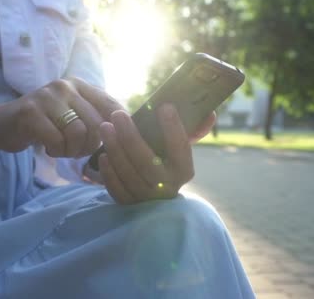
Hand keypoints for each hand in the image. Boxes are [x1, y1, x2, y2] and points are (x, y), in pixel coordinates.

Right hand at [0, 77, 122, 157]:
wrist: (1, 125)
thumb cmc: (42, 124)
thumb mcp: (70, 113)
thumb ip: (94, 116)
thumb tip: (127, 129)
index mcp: (79, 85)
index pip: (112, 105)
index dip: (118, 128)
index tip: (114, 144)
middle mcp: (65, 86)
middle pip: (97, 123)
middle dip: (91, 145)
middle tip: (77, 151)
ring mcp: (47, 97)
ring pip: (79, 132)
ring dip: (73, 150)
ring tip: (62, 149)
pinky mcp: (31, 113)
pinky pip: (58, 140)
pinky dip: (56, 151)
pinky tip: (48, 148)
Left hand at [97, 104, 215, 203]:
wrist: (156, 197)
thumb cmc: (166, 161)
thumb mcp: (179, 148)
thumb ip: (194, 130)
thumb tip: (210, 113)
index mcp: (184, 170)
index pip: (181, 148)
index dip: (174, 128)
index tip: (164, 106)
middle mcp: (168, 187)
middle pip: (147, 162)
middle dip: (131, 136)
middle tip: (118, 114)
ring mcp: (148, 199)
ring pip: (129, 174)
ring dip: (115, 149)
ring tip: (105, 127)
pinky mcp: (130, 206)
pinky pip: (117, 189)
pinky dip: (109, 172)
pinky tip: (103, 154)